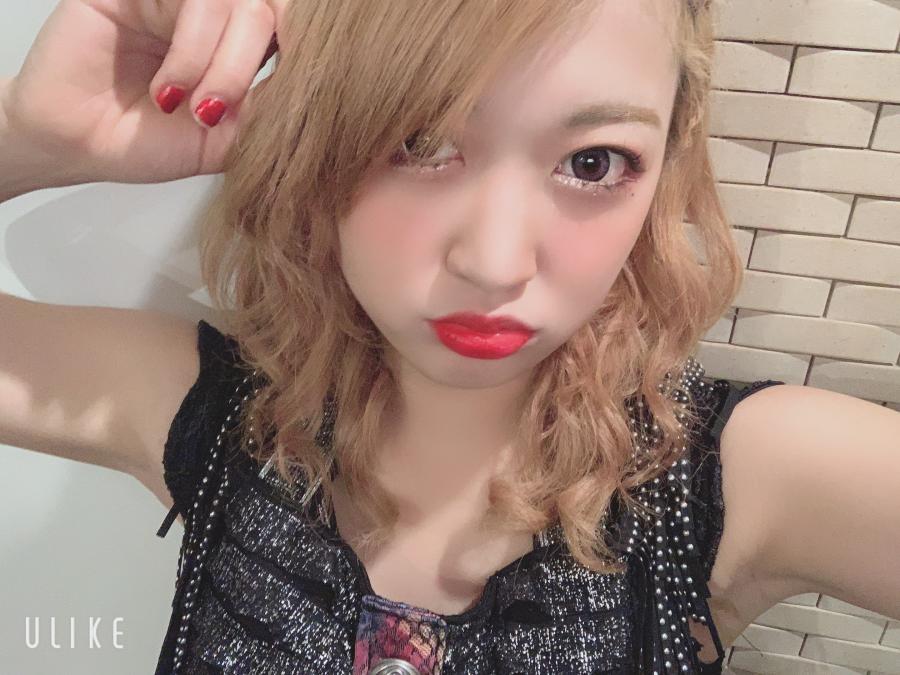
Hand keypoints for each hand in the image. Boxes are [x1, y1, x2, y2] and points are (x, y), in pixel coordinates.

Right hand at [3, 0, 285, 185]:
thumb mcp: (230, 139)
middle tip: (220, 113)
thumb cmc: (148, 142)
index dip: (307, 47)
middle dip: (252, 67)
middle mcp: (217, 15)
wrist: (80, 147)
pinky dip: (190, 51)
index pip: (292, 25)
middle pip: (270, 9)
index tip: (308, 88)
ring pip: (236, 2)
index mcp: (244, 45)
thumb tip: (320, 90)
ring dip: (221, 64)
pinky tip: (168, 89)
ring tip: (193, 108)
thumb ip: (272, 112)